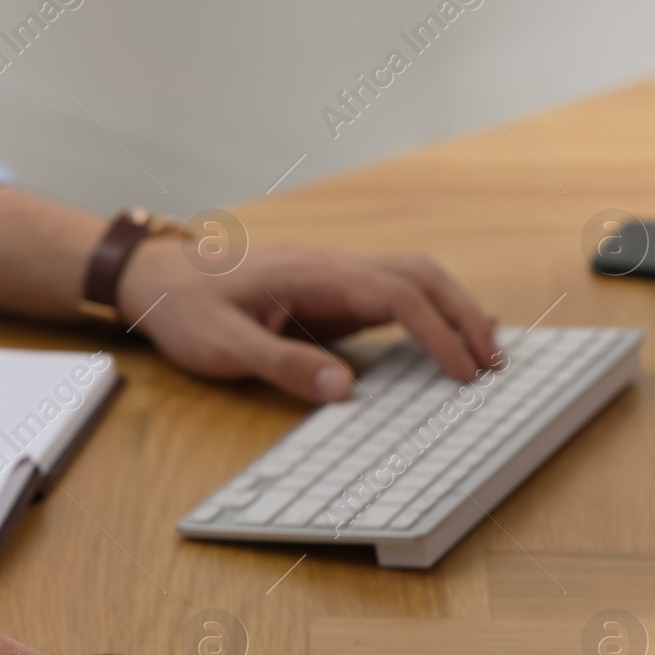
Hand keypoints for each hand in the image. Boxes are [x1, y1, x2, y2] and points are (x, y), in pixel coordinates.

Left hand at [116, 238, 499, 401]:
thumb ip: (281, 364)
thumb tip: (343, 388)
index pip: (397, 296)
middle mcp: (333, 266)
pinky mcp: (330, 293)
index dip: (437, 334)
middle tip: (495, 365)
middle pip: (420, 276)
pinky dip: (430, 310)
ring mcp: (334, 276)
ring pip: (413, 278)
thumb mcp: (223, 346)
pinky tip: (447, 335)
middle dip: (464, 316)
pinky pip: (392, 293)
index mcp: (314, 274)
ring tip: (486, 353)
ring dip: (454, 309)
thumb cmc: (187, 310)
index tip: (462, 373)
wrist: (160, 280)